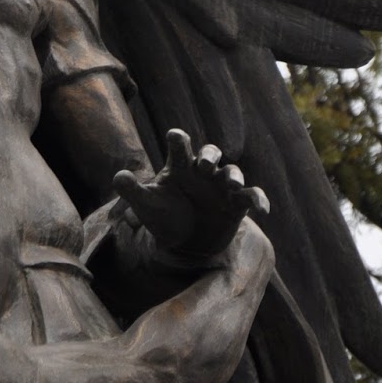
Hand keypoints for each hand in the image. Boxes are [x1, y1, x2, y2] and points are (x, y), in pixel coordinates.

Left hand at [112, 129, 269, 259]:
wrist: (183, 244)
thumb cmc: (163, 217)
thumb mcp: (146, 205)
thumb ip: (132, 190)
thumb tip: (118, 176)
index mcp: (179, 166)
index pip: (179, 145)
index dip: (178, 140)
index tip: (175, 137)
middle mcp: (203, 172)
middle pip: (211, 152)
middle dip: (210, 155)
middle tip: (205, 165)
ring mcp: (221, 187)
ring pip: (233, 172)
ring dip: (234, 176)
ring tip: (233, 184)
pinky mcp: (237, 204)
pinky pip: (252, 196)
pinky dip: (258, 199)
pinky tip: (262, 209)